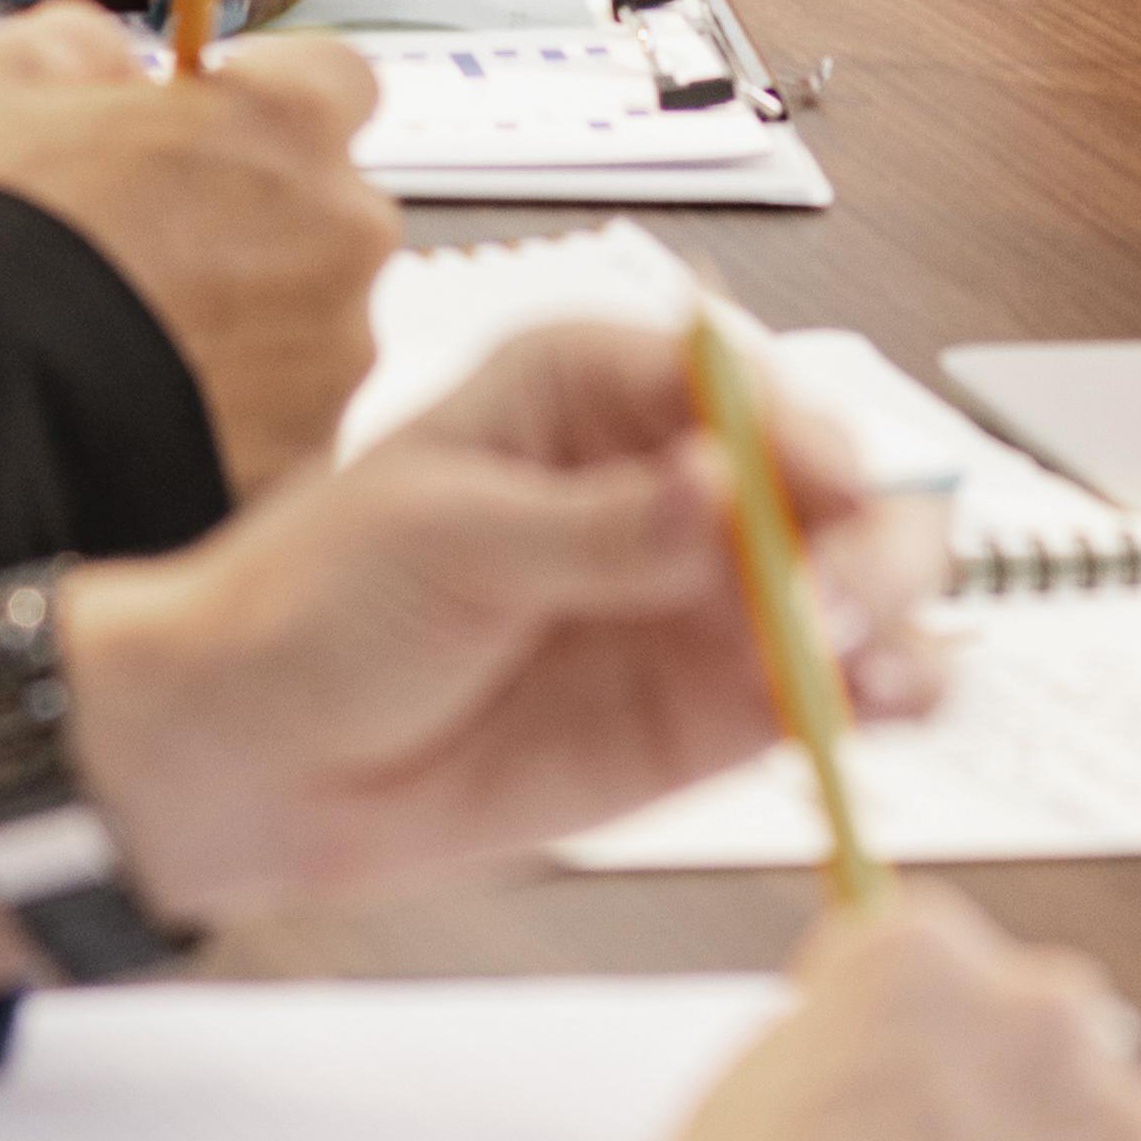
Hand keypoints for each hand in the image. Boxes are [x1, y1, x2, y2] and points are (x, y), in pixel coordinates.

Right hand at [0, 0, 400, 490]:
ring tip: (141, 343)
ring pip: (311, 318)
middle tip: (157, 250)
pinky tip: (148, 409)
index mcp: (290, 119)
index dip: (266, 102)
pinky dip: (238, 410)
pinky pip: (288, 414)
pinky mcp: (307, 447)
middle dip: (259, 221)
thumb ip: (72, 46)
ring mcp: (335, 348)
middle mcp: (343, 228)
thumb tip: (100, 59)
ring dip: (252, 322)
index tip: (208, 129)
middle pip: (327, 207)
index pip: (335, 80)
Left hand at [46, 323, 943, 925]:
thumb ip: (596, 531)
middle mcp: (668, 479)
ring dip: (890, 616)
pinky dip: (873, 693)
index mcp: (592, 386)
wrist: (250, 757)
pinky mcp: (707, 704)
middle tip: (834, 600)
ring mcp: (698, 595)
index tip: (822, 495)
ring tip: (872, 671)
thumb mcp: (444, 543)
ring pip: (852, 583)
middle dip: (861, 535)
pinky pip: (824, 686)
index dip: (802, 435)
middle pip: (827, 480)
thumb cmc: (311, 606)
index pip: (741, 383)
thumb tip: (718, 490)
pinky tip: (877, 707)